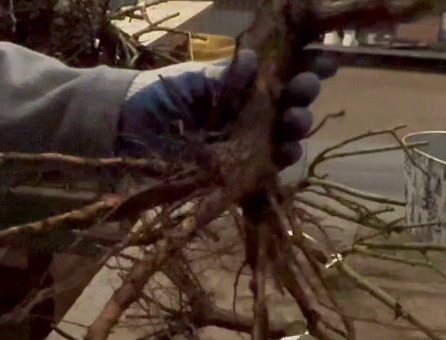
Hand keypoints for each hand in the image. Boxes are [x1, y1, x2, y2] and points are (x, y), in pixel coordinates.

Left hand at [117, 48, 336, 166]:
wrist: (123, 128)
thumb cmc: (157, 96)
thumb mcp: (192, 81)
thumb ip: (225, 78)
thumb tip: (254, 61)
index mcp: (244, 86)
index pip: (285, 75)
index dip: (307, 67)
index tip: (322, 61)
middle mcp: (251, 114)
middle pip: (290, 105)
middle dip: (304, 96)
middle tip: (304, 90)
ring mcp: (246, 144)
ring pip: (284, 136)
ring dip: (296, 127)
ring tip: (295, 121)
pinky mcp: (236, 173)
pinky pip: (266, 169)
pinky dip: (279, 161)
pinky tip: (285, 151)